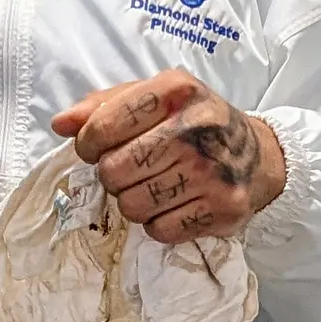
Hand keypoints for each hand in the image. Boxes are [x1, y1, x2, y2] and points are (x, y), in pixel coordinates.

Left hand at [51, 68, 285, 243]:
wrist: (260, 156)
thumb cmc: (195, 123)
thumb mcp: (155, 98)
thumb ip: (104, 105)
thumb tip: (61, 124)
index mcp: (176, 90)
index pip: (102, 127)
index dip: (88, 144)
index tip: (97, 148)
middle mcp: (196, 128)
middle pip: (113, 171)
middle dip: (112, 175)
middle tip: (131, 169)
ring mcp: (211, 172)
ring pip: (132, 206)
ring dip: (133, 201)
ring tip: (153, 186)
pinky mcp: (222, 209)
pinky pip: (159, 230)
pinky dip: (157, 223)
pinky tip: (173, 204)